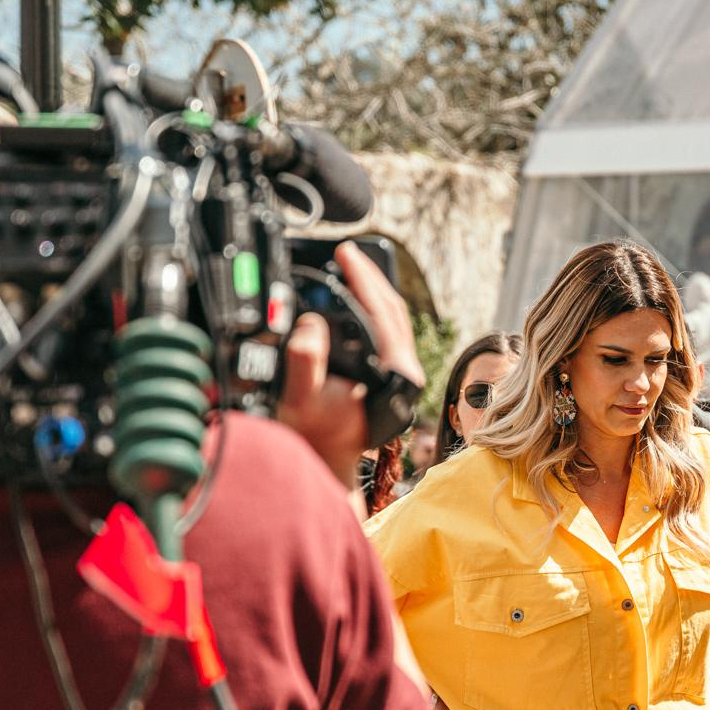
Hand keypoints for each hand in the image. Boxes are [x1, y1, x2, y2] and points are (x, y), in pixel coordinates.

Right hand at [276, 242, 423, 490]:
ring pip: (395, 317)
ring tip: (350, 264)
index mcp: (397, 373)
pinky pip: (388, 327)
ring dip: (373, 287)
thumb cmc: (315, 433)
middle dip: (370, 276)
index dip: (364, 280)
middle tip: (347, 251)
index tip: (347, 254)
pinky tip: (356, 294)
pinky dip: (372, 305)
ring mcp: (403, 370)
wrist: (327, 459)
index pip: (385, 313)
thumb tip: (311, 327)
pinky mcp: (393, 370)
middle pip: (395, 309)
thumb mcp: (301, 399)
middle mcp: (407, 369)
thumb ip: (305, 363)